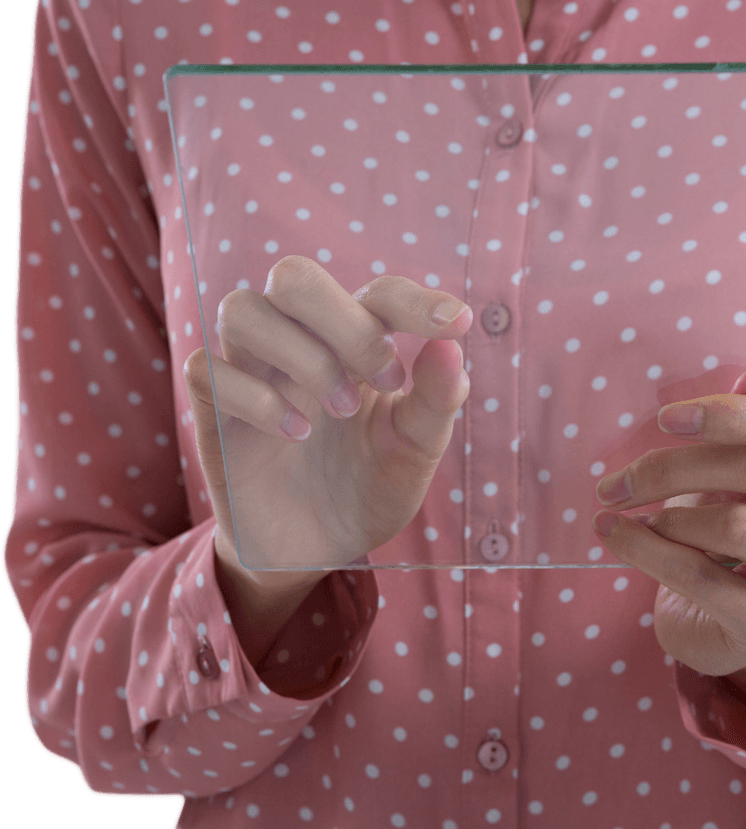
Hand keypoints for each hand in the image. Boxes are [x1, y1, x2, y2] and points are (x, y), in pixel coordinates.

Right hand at [184, 256, 471, 578]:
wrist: (317, 552)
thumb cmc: (369, 487)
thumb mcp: (416, 451)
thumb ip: (437, 399)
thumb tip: (452, 345)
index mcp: (355, 341)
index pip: (378, 293)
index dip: (416, 300)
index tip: (456, 323)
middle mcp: (299, 343)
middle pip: (294, 276)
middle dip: (345, 319)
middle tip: (386, 378)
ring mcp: (252, 372)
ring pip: (243, 309)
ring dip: (302, 354)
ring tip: (342, 409)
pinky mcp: (213, 413)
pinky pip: (206, 371)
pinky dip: (255, 397)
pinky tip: (296, 433)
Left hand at [592, 365, 745, 677]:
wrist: (723, 621)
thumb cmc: (736, 526)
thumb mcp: (742, 469)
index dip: (737, 415)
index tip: (666, 418)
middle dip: (676, 466)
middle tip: (617, 478)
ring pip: (735, 525)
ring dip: (663, 514)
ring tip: (625, 512)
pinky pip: (701, 576)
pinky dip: (646, 550)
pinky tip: (616, 535)